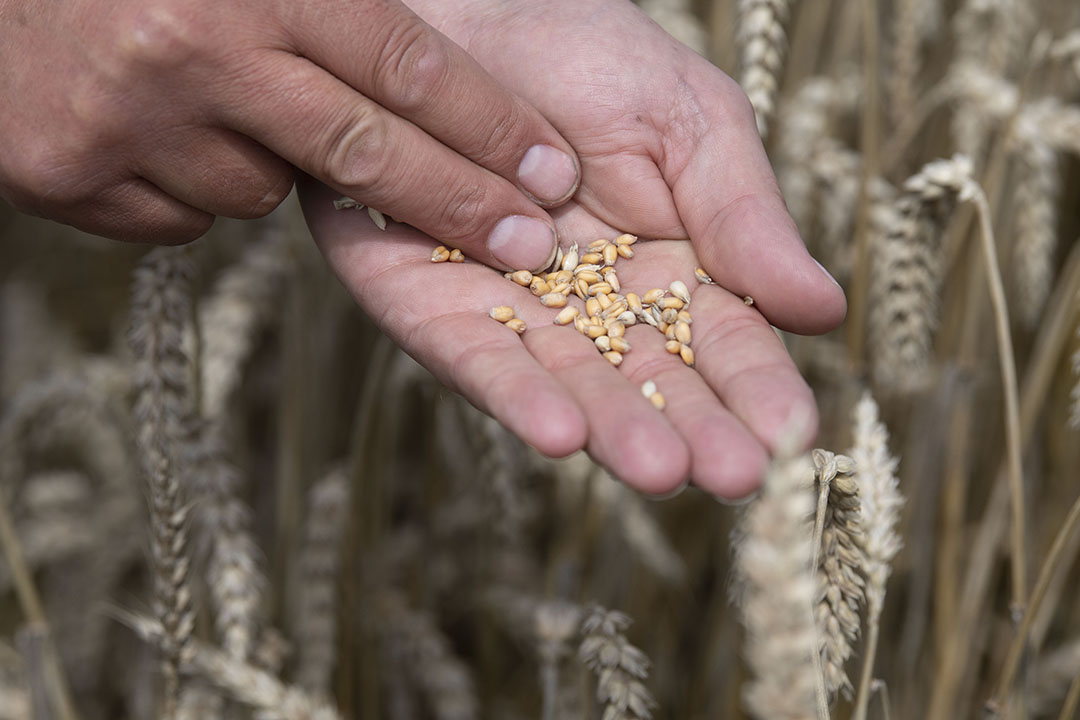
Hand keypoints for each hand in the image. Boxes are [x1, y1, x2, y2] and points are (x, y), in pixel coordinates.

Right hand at [0, 0, 578, 271]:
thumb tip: (431, 29)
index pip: (405, 62)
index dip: (489, 123)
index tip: (551, 172)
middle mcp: (197, 52)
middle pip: (366, 152)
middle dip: (459, 203)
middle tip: (529, 243)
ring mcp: (131, 123)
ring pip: (266, 191)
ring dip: (275, 165)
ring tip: (229, 105)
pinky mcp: (73, 179)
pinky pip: (185, 215)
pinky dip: (195, 186)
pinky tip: (159, 132)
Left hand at [300, 0, 846, 496]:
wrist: (465, 7)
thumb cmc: (585, 53)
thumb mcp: (689, 122)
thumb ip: (743, 216)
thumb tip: (823, 310)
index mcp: (666, 270)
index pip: (720, 341)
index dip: (754, 386)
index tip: (791, 435)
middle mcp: (588, 308)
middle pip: (643, 380)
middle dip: (688, 428)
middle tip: (733, 476)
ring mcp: (509, 311)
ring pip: (563, 381)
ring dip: (608, 427)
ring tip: (657, 468)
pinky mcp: (424, 303)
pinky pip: (469, 352)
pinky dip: (509, 389)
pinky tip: (558, 431)